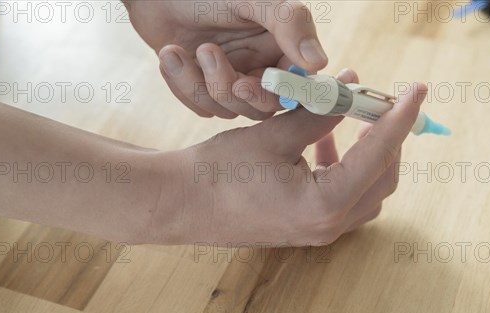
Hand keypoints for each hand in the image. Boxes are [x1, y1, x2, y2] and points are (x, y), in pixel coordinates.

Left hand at [125, 0, 327, 119]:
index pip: (297, 86)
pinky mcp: (208, 89)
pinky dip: (182, 86)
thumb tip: (319, 63)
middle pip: (262, 107)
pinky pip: (202, 108)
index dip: (277, 92)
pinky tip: (170, 56)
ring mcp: (235, 80)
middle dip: (228, 87)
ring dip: (197, 84)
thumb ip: (290, 25)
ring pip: (228, 110)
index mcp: (284, 46)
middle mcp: (264, 67)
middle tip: (208, 53)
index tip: (246, 81)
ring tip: (174, 50)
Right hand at [155, 72, 427, 245]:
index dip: (400, 117)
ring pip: (367, 192)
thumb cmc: (220, 171)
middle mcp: (328, 226)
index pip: (379, 154)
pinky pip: (344, 200)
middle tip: (380, 104)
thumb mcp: (275, 136)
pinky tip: (324, 145)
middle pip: (383, 178)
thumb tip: (351, 87)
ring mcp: (318, 232)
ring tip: (349, 120)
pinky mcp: (307, 228)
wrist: (182, 204)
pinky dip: (345, 170)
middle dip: (388, 138)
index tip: (417, 90)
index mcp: (325, 204)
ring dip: (367, 155)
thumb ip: (320, 112)